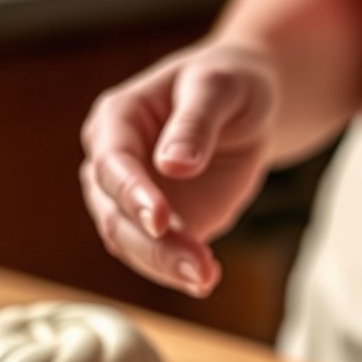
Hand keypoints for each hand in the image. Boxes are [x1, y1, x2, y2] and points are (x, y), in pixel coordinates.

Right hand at [80, 40, 278, 295]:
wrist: (248, 104)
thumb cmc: (228, 82)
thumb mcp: (217, 89)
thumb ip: (195, 125)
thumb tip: (173, 165)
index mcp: (116, 120)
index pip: (112, 165)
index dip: (133, 195)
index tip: (161, 221)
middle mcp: (115, 164)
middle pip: (114, 216)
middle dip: (152, 246)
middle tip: (195, 269)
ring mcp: (135, 199)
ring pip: (132, 244)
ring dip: (165, 267)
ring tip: (206, 279)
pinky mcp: (163, 225)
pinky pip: (159, 255)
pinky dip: (178, 271)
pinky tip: (206, 278)